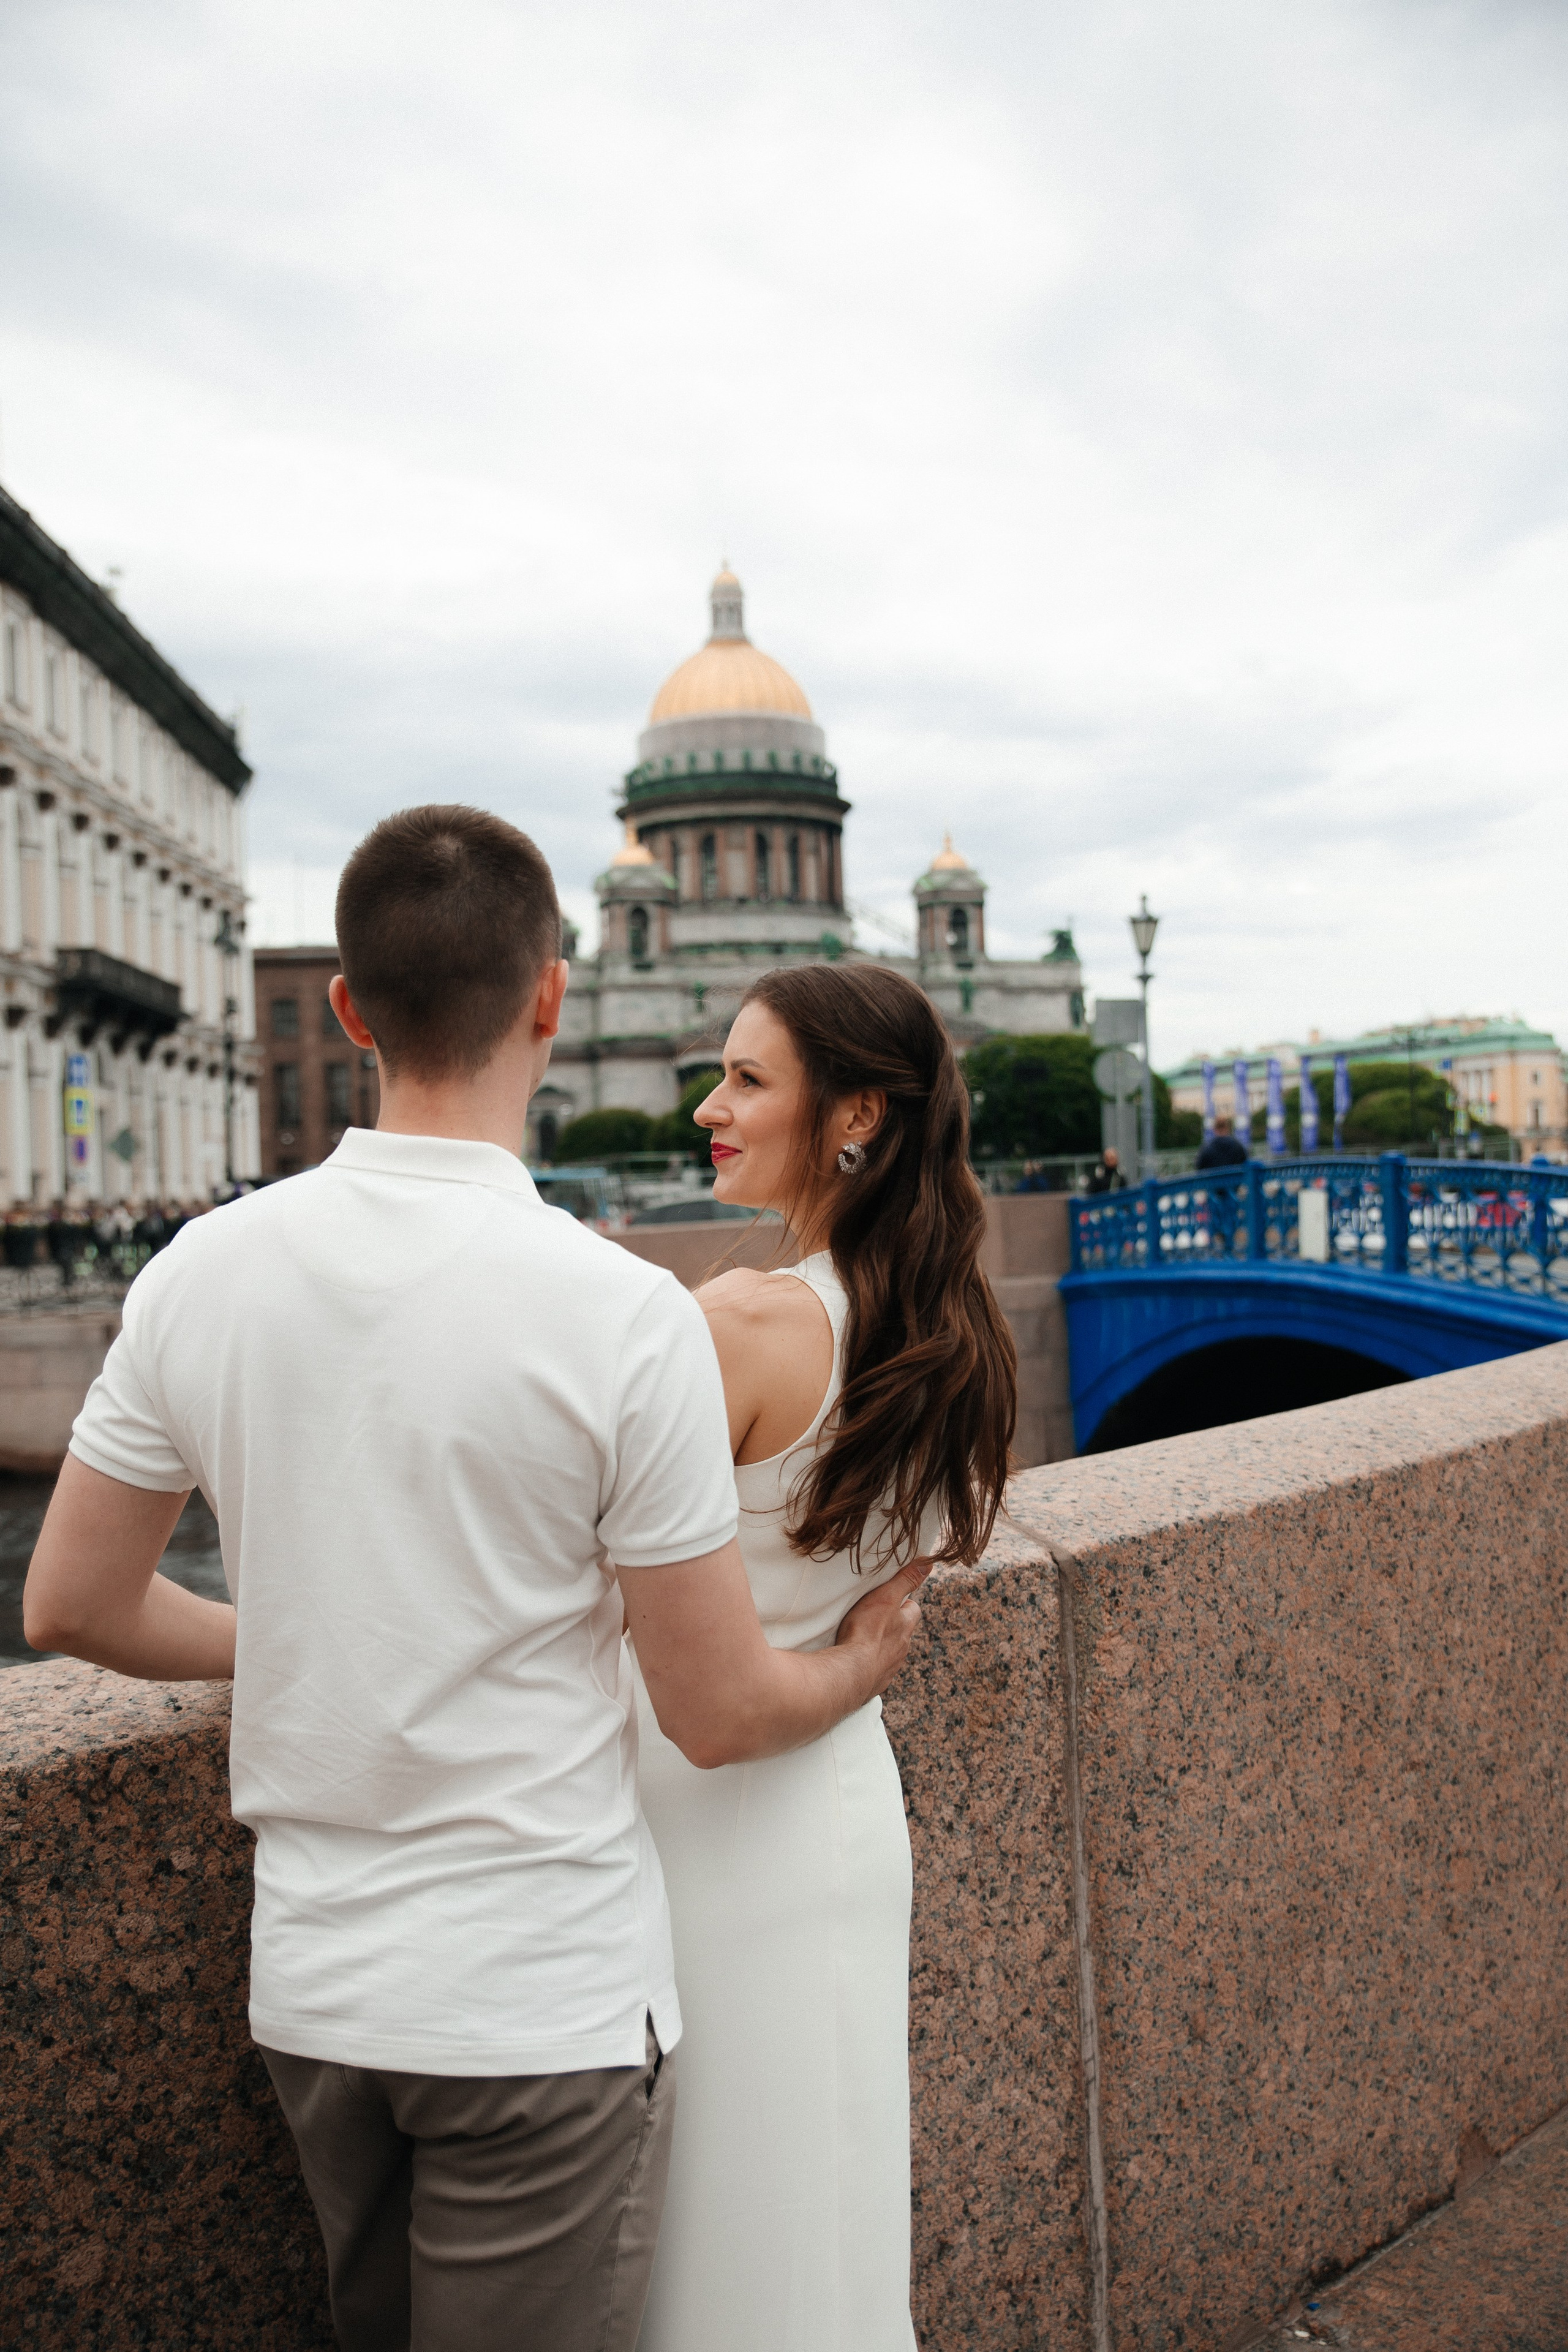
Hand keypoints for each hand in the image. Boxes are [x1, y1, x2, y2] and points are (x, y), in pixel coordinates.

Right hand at [834, 1556, 933, 1694]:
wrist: (851, 1672)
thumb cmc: (866, 1632)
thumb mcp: (886, 1597)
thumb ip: (905, 1580)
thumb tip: (928, 1563)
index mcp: (905, 1626)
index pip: (913, 1610)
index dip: (904, 1603)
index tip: (893, 1598)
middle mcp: (902, 1648)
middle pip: (902, 1632)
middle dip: (892, 1625)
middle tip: (874, 1618)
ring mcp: (889, 1667)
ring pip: (890, 1653)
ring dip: (880, 1646)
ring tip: (863, 1640)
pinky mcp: (875, 1682)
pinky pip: (875, 1671)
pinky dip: (869, 1665)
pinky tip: (857, 1661)